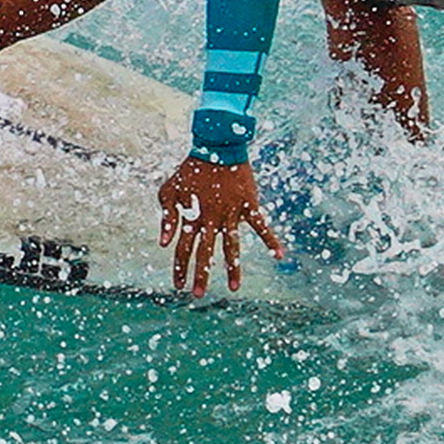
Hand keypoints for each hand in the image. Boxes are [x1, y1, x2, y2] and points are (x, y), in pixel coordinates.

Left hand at [158, 157, 284, 295]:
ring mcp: (231, 214)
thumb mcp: (169, 191)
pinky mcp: (248, 206)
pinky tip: (280, 255)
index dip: (180, 268)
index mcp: (192, 217)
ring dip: (232, 268)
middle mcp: (211, 219)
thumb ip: (166, 218)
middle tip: (197, 294)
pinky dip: (271, 240)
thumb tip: (163, 243)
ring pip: (232, 246)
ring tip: (234, 288)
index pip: (184, 249)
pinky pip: (261, 226)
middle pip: (205, 253)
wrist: (217, 149)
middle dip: (201, 275)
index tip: (178, 286)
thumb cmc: (191, 171)